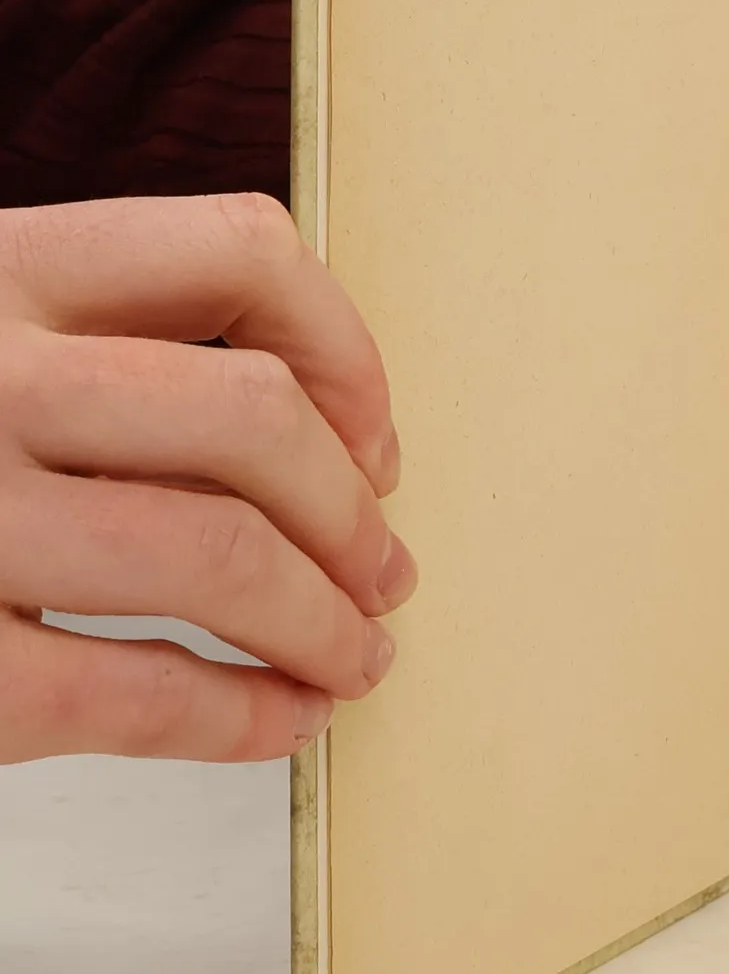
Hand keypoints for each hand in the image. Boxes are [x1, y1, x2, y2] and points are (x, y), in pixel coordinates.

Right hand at [0, 194, 413, 762]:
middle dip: (352, 512)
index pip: (239, 250)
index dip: (346, 352)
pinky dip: (242, 718)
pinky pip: (130, 694)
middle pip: (254, 418)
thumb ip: (98, 343)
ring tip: (357, 656)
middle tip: (385, 572)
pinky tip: (282, 723)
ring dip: (324, 621)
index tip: (373, 438)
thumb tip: (334, 437)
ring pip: (217, 554)